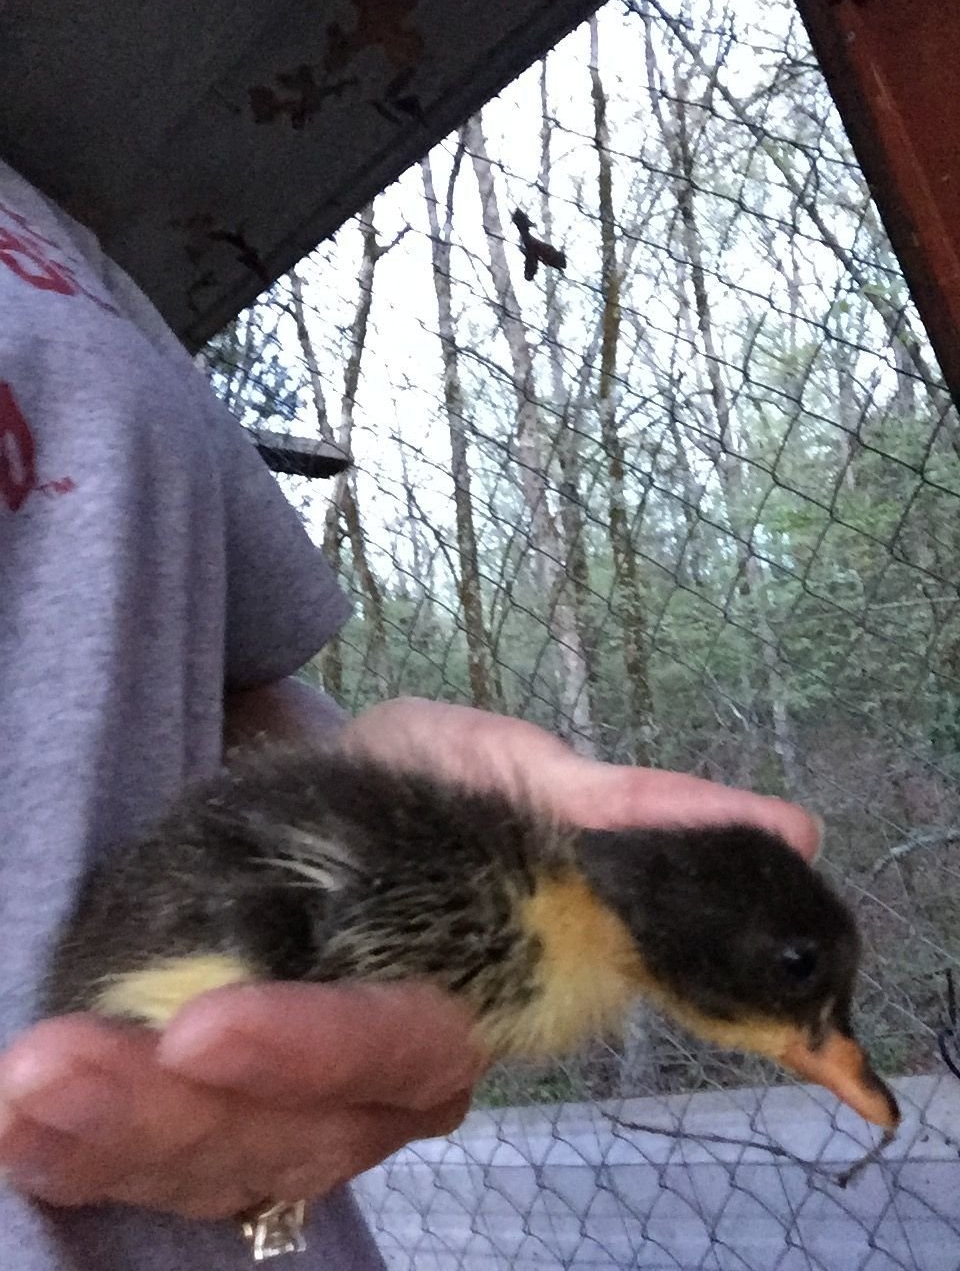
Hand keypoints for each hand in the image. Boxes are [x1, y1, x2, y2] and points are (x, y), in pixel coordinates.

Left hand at [1, 694, 818, 1218]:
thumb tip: (789, 826)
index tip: (219, 1029)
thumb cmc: (431, 782)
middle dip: (171, 1119)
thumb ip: (629, 811)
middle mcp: (364, 1082)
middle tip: (56, 1074)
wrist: (324, 786)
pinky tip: (18, 1107)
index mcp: (452, 1011)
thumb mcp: (516, 773)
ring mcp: (271, 1096)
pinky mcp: (192, 1088)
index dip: (319, 1055)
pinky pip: (139, 1142)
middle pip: (281, 1136)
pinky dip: (76, 1136)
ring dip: (103, 1136)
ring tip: (21, 1091)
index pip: (397, 1057)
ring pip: (199, 1160)